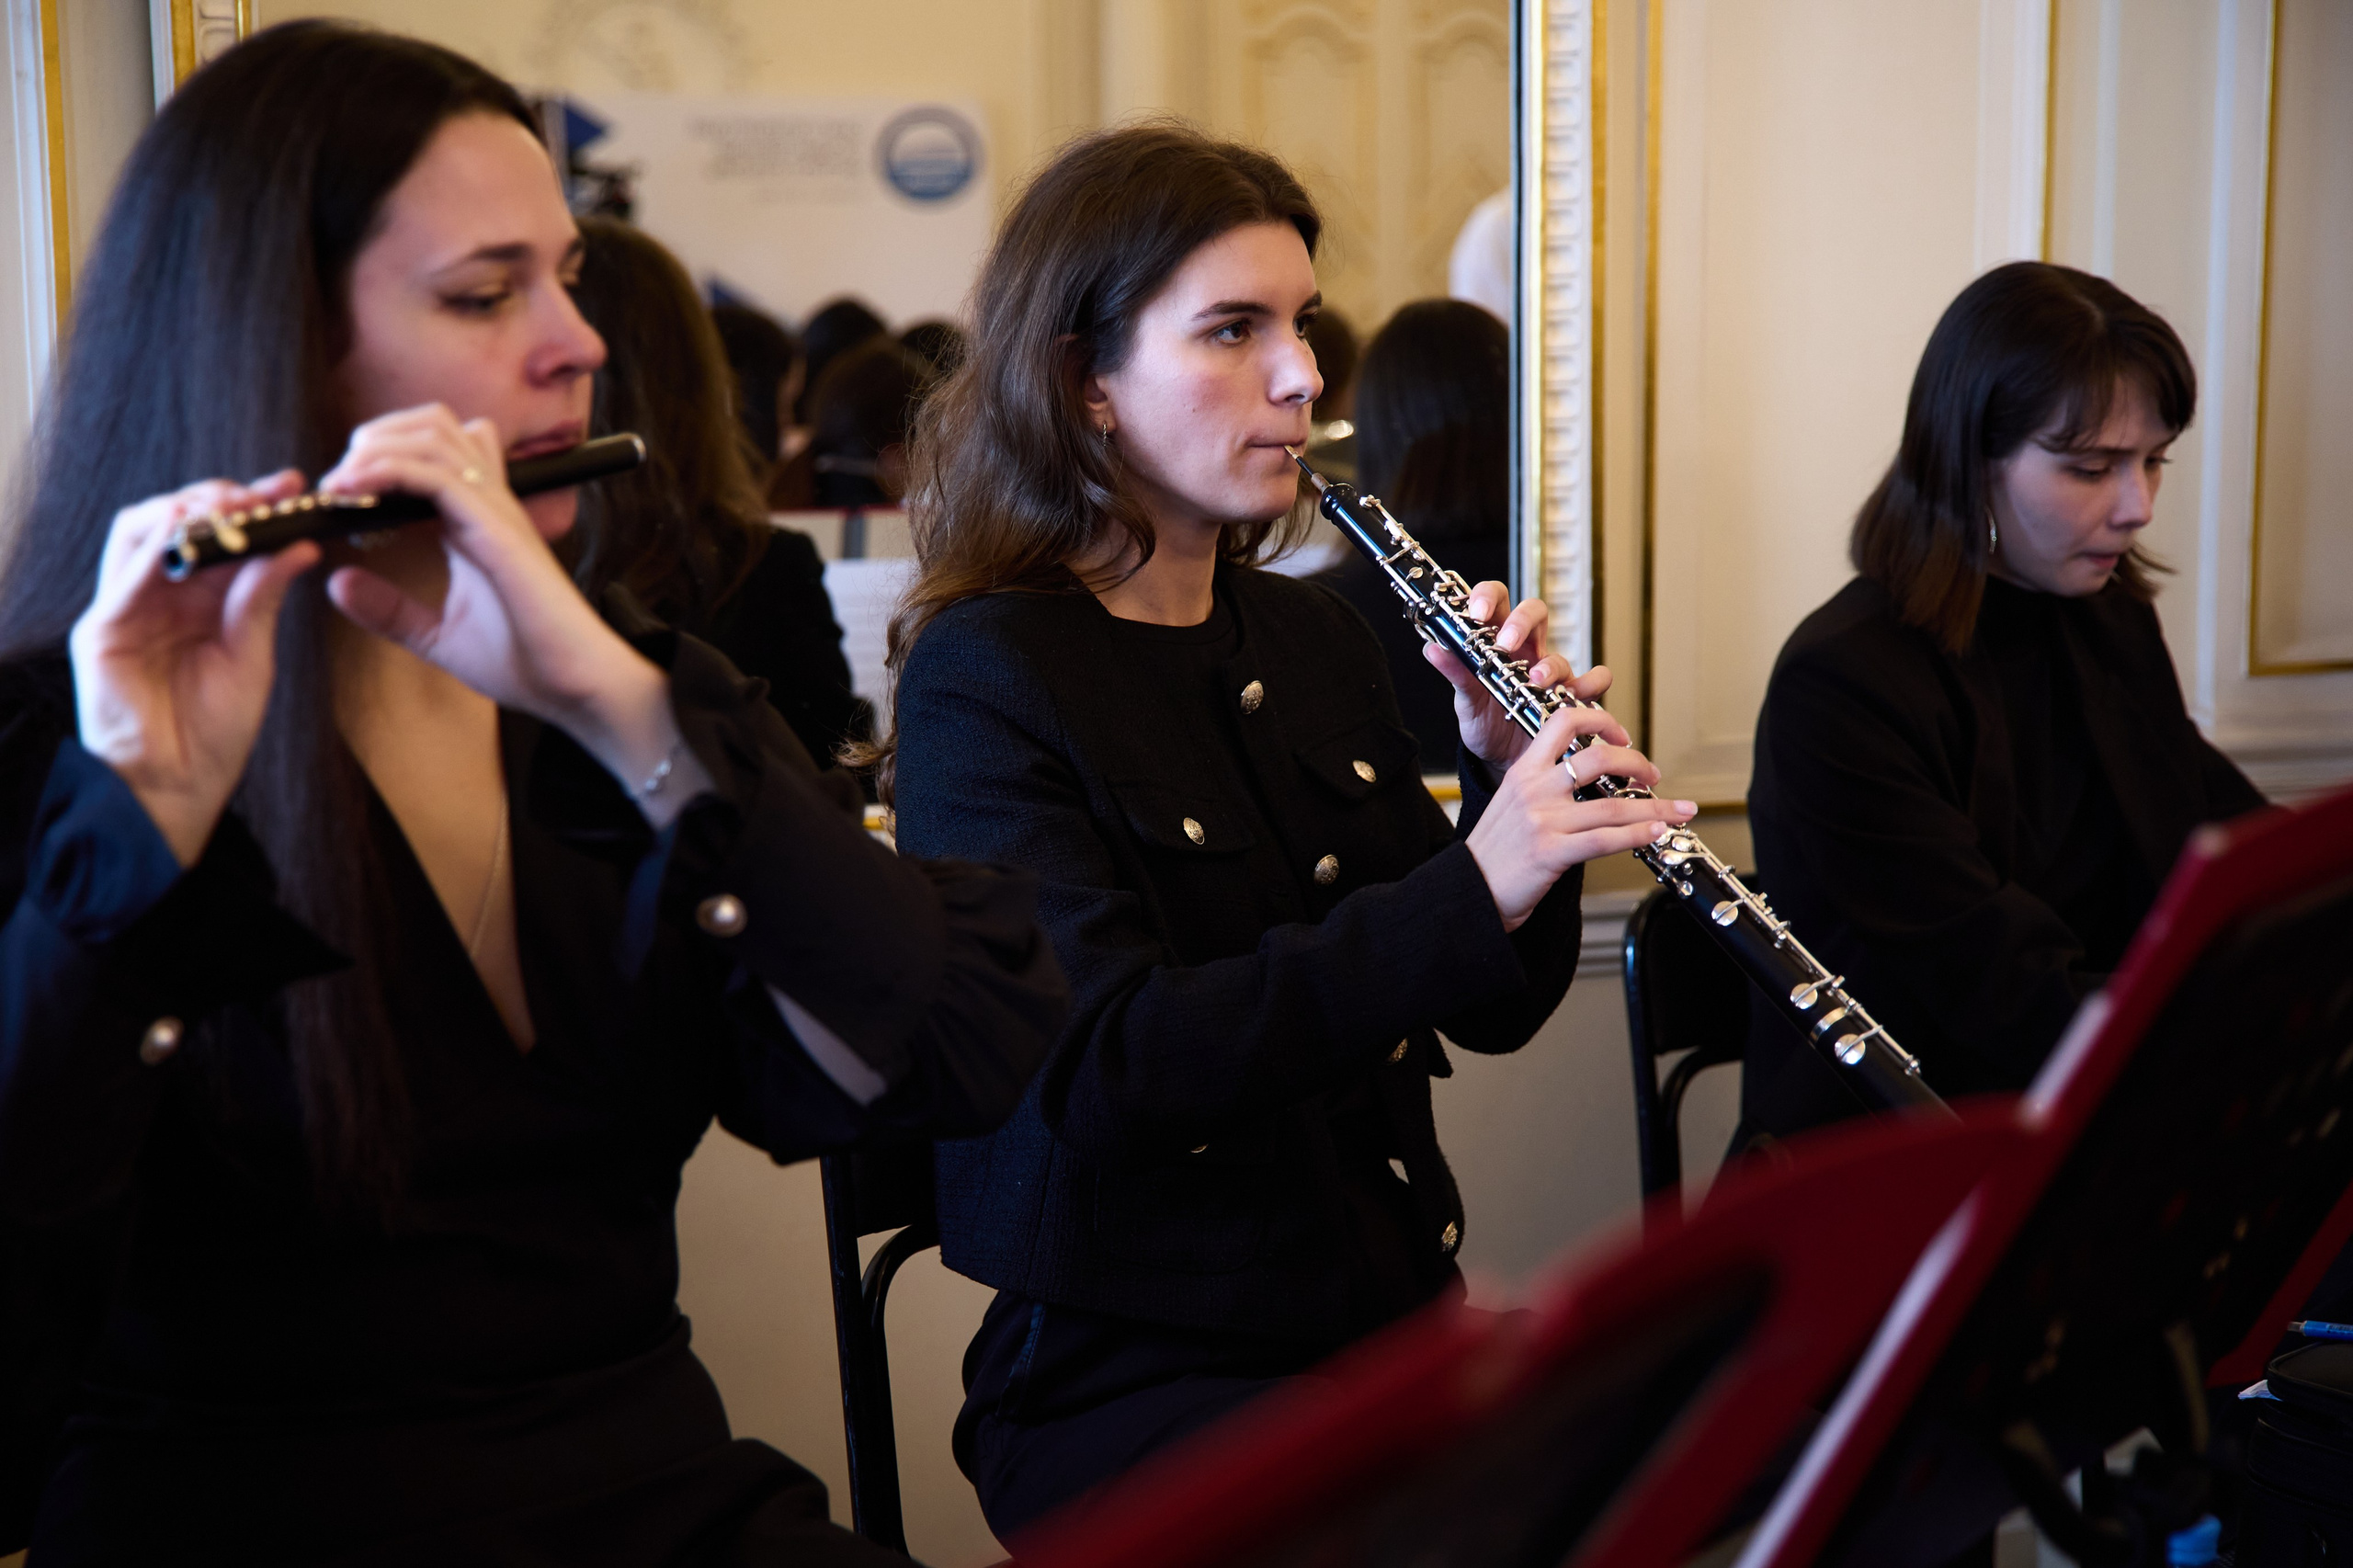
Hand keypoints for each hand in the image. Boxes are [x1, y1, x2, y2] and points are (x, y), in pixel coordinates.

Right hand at [69, 473, 319, 865]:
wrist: (180, 787)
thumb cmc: (215, 730)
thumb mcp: (252, 654)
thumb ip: (263, 598)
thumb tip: (299, 544)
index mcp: (199, 601)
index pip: (219, 535)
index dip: (253, 507)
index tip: (294, 489)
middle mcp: (159, 596)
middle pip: (175, 521)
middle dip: (218, 499)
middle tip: (263, 493)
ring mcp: (126, 610)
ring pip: (139, 534)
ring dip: (183, 513)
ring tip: (227, 507)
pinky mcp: (102, 633)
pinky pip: (123, 579)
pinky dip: (154, 551)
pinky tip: (186, 535)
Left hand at [318, 406, 699, 820]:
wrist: (577, 688)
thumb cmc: (526, 661)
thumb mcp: (439, 635)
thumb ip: (391, 609)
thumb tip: (336, 581)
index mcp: (477, 520)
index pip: (433, 447)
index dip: (382, 452)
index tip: (340, 496)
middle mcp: (489, 504)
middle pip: (432, 424)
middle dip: (375, 437)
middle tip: (339, 484)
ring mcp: (497, 512)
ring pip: (432, 434)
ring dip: (376, 448)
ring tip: (341, 485)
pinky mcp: (499, 531)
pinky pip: (437, 475)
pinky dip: (388, 471)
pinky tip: (355, 493)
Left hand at [1423, 583, 1593, 770]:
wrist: (1499, 760)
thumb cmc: (1484, 723)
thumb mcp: (1465, 700)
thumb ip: (1454, 673)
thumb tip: (1432, 649)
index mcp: (1497, 642)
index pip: (1496, 601)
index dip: (1488, 597)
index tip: (1476, 612)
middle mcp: (1526, 651)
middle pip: (1534, 612)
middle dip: (1521, 623)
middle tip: (1506, 643)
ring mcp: (1550, 672)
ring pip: (1560, 652)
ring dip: (1549, 665)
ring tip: (1534, 683)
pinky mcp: (1569, 697)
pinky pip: (1595, 680)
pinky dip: (1591, 684)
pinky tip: (1575, 697)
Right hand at [1463, 700, 1696, 931]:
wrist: (1468, 891)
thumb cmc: (1492, 853)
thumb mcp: (1510, 804)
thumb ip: (1542, 787)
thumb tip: (1586, 780)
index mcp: (1523, 771)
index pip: (1564, 721)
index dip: (1601, 720)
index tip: (1623, 735)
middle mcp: (1534, 790)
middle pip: (1597, 757)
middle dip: (1637, 763)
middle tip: (1652, 775)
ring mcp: (1543, 820)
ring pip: (1611, 805)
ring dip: (1655, 808)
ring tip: (1679, 811)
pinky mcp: (1551, 853)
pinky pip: (1604, 840)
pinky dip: (1637, 835)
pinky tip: (1656, 833)